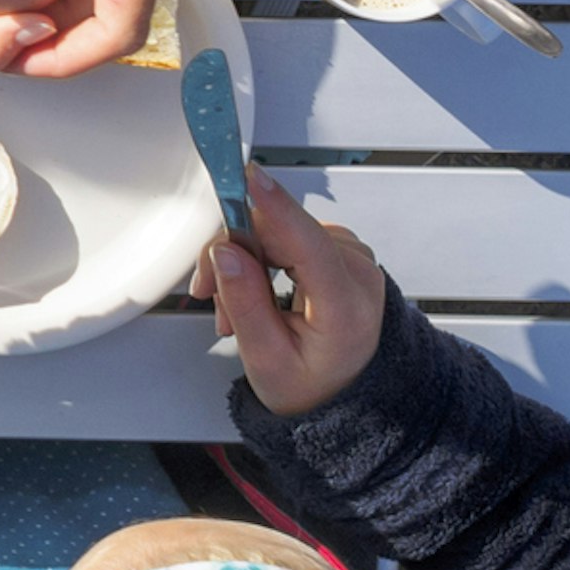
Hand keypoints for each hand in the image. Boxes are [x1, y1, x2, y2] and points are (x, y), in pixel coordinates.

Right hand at [192, 170, 385, 414]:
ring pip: (275, 230)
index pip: (307, 243)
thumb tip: (224, 251)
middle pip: (278, 231)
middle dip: (232, 255)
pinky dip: (260, 257)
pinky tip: (254, 290)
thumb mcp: (266, 360)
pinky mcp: (339, 248)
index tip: (247, 177)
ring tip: (236, 309)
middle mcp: (357, 270)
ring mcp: (352, 255)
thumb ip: (245, 304)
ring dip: (243, 261)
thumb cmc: (309, 385)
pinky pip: (285, 233)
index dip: (273, 207)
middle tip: (211, 299)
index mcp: (346, 305)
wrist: (345, 392)